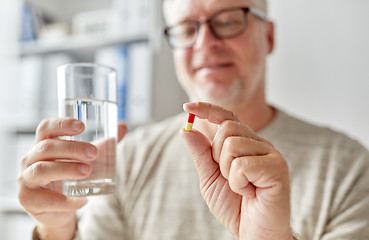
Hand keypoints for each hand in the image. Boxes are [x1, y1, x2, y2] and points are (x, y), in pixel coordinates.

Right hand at [18, 118, 126, 239]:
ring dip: (65, 169)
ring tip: (87, 171)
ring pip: (41, 170)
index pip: (46, 128)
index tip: (82, 126)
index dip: (62, 124)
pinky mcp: (28, 200)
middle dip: (72, 148)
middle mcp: (30, 159)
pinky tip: (82, 200)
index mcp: (43, 144)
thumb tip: (123, 126)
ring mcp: (26, 179)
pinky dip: (64, 201)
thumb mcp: (86, 159)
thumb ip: (103, 144)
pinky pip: (44, 199)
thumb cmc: (71, 176)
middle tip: (94, 153)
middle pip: (46, 147)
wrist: (60, 209)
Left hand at [180, 102, 292, 239]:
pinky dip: (238, 183)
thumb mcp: (210, 178)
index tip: (187, 106)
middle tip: (230, 179)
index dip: (207, 109)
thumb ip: (201, 154)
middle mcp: (260, 144)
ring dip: (227, 172)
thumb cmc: (235, 206)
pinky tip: (250, 193)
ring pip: (232, 145)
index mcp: (245, 144)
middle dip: (217, 156)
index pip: (227, 117)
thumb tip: (186, 129)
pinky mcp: (277, 168)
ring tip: (241, 187)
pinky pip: (242, 165)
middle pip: (227, 129)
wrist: (255, 234)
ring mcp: (271, 154)